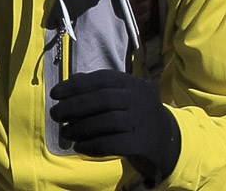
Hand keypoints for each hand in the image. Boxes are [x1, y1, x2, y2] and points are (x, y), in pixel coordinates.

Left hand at [47, 69, 180, 184]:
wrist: (170, 141)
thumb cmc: (138, 116)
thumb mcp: (125, 96)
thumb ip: (100, 88)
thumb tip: (71, 80)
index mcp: (133, 83)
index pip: (101, 79)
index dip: (76, 85)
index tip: (55, 94)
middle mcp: (139, 98)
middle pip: (102, 98)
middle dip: (74, 105)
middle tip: (55, 114)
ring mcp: (143, 120)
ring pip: (107, 121)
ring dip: (80, 127)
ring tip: (64, 133)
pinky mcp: (143, 143)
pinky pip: (113, 143)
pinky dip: (93, 145)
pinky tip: (79, 147)